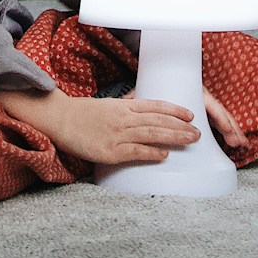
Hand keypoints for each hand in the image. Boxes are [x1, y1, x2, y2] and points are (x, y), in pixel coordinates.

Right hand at [0, 90, 199, 165]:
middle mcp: (123, 118)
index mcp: (123, 106)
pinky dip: (151, 153)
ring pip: (151, 134)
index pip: (155, 106)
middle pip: (158, 121)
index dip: (175, 110)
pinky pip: (134, 152)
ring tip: (191, 141)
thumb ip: (126, 106)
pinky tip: (164, 155)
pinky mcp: (109, 151)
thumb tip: (140, 102)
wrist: (59, 119)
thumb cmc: (82, 113)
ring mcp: (117, 134)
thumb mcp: (107, 105)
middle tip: (199, 132)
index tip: (191, 114)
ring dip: (174, 137)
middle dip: (181, 126)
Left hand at [127, 85, 245, 149]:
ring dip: (232, 130)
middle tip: (238, 142)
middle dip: (230, 127)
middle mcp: (200, 97)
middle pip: (219, 112)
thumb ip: (139, 97)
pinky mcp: (203, 113)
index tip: (225, 128)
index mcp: (191, 89)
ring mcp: (203, 105)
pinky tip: (236, 142)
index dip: (218, 117)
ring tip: (241, 144)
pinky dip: (228, 131)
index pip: (208, 103)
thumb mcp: (149, 89)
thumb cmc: (156, 82)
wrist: (161, 73)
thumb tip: (124, 103)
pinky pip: (217, 122)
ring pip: (221, 117)